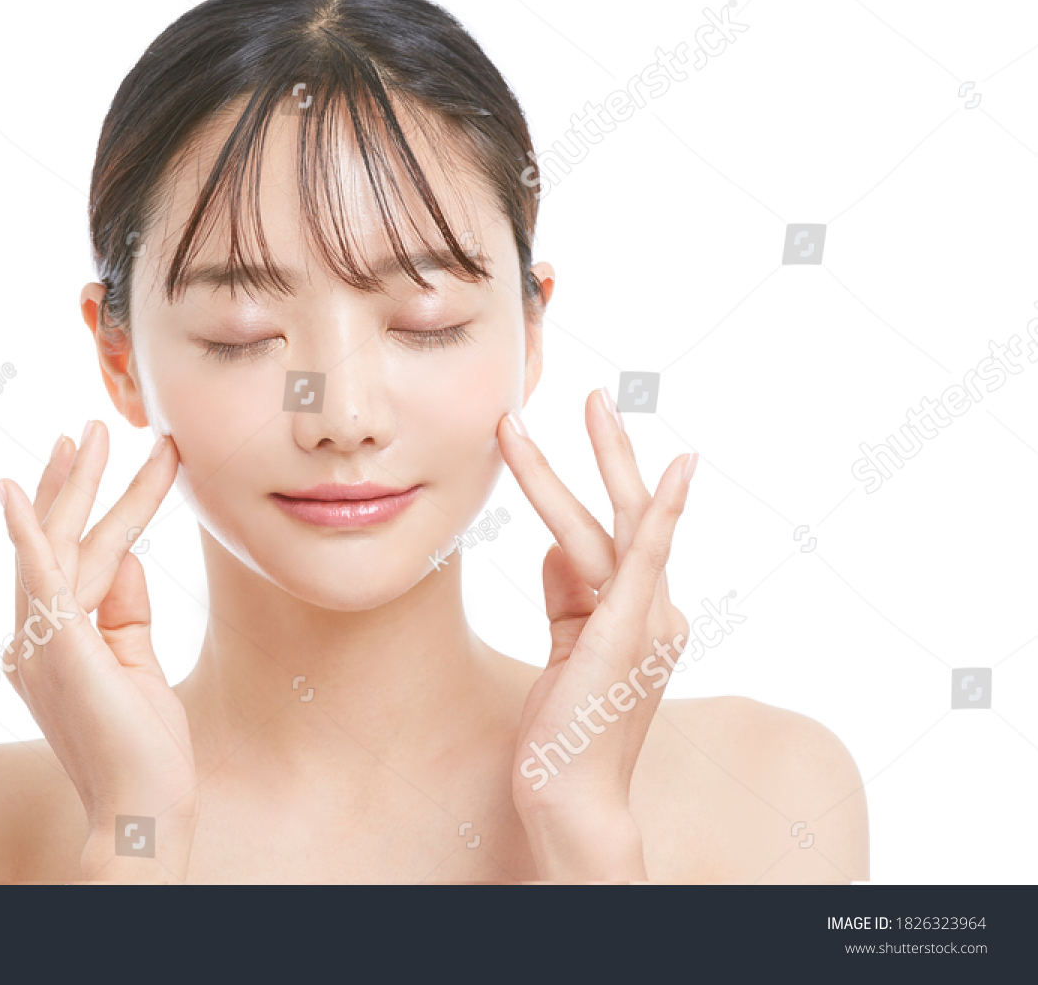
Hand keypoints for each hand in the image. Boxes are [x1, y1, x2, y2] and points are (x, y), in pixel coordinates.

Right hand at [0, 420, 196, 881]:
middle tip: (91, 426)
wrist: (141, 809)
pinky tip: (16, 491)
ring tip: (94, 432)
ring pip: (60, 544)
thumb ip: (125, 611)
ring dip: (76, 483)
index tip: (83, 458)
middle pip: (59, 540)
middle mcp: (34, 636)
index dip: (75, 503)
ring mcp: (40, 642)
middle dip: (75, 479)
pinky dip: (26, 533)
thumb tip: (128, 556)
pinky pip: (40, 579)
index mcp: (50, 641)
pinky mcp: (56, 648)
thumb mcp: (137, 663)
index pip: (67, 556)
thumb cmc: (142, 746)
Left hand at [497, 390, 696, 880]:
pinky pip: (647, 558)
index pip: (613, 539)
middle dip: (609, 452)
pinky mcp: (628, 630)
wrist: (570, 794)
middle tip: (591, 395)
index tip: (582, 437)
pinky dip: (665, 510)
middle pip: (631, 514)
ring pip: (610, 525)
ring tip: (514, 425)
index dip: (590, 489)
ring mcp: (647, 620)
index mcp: (639, 615)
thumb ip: (567, 594)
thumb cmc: (567, 727)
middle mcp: (656, 610)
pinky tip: (676, 469)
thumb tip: (555, 546)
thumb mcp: (566, 645)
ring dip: (561, 470)